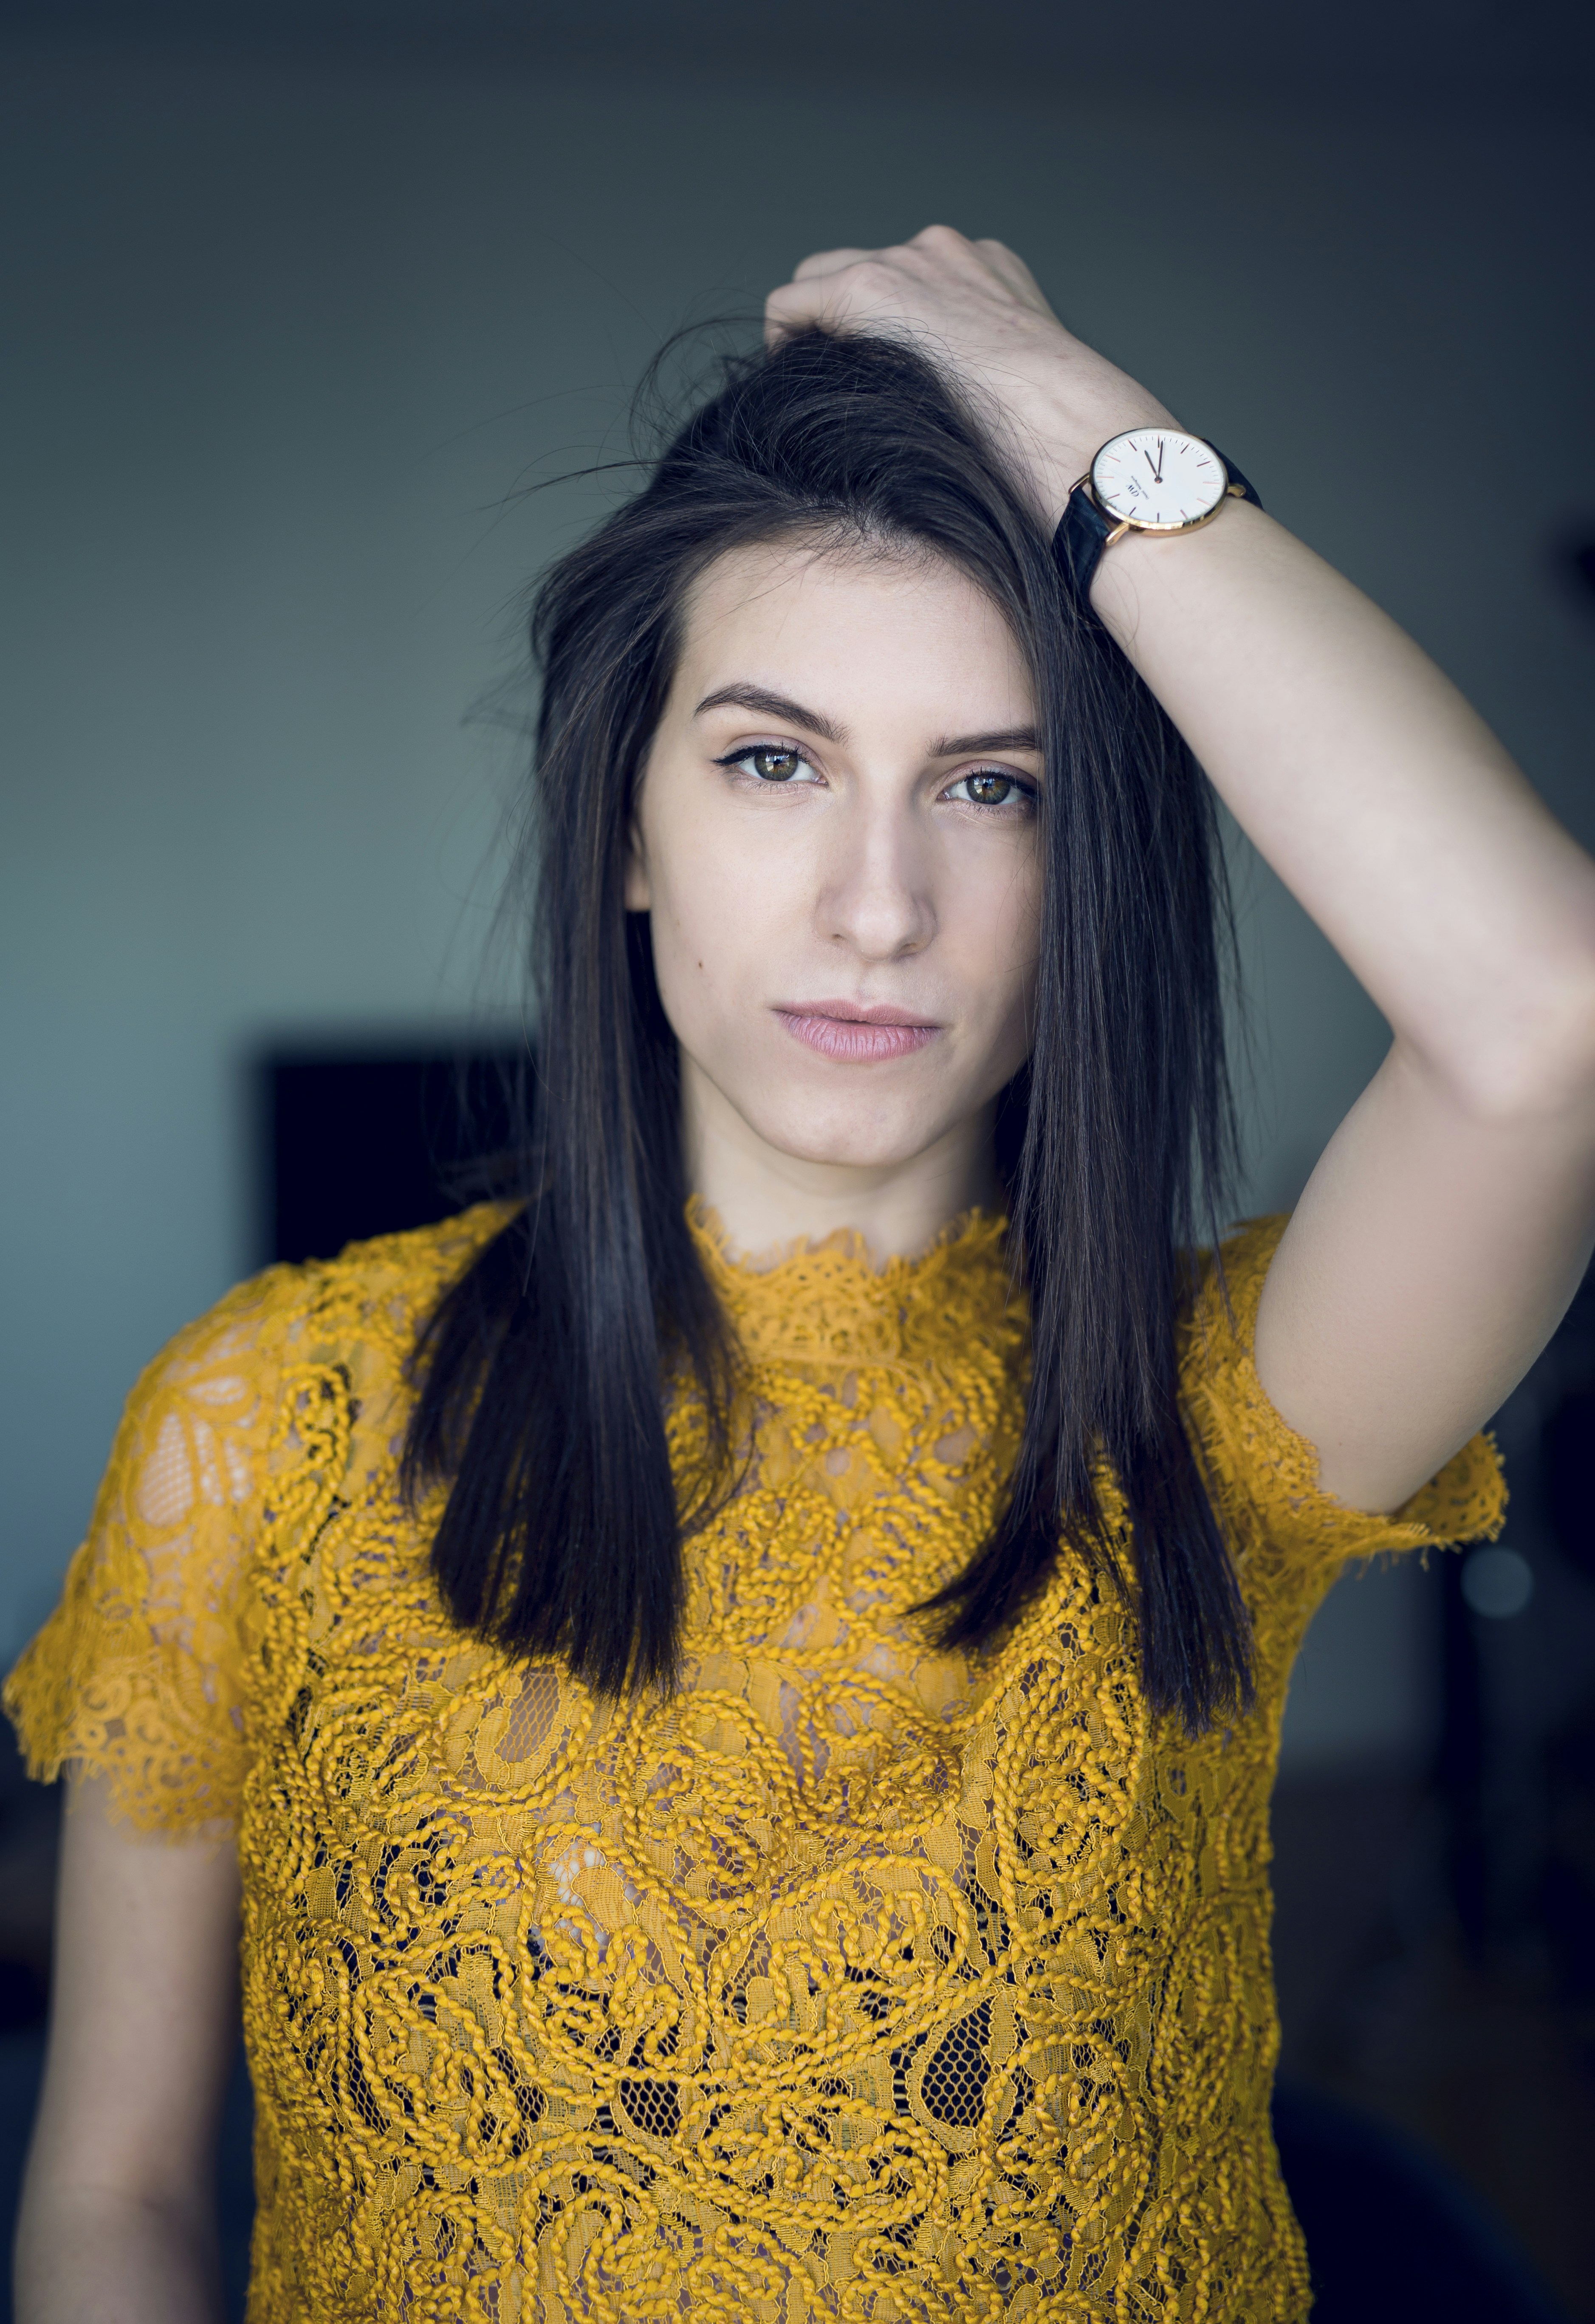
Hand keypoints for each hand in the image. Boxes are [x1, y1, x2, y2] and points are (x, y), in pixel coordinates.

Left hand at [765, 225, 1174, 527]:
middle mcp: (943, 254)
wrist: (1067, 429)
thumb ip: (982, 375)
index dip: (880, 332)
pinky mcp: (868, 289)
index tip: (878, 380)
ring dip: (813, 334)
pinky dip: (785, 344)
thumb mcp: (1024, 389)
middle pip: (852, 269)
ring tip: (818, 396)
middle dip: (836, 322)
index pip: (906, 282)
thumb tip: (955, 413)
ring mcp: (906, 264)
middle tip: (838, 388)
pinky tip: (799, 391)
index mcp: (988, 272)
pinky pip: (792, 305)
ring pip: (817, 281)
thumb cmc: (1055, 435)